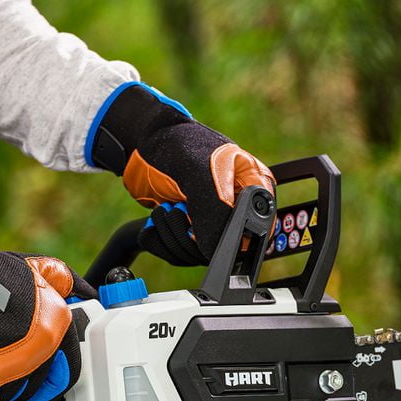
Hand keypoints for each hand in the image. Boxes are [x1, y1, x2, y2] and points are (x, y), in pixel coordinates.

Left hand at [87, 82, 273, 265]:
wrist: (144, 145)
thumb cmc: (176, 146)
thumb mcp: (198, 173)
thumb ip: (214, 210)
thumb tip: (214, 248)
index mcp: (253, 189)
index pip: (257, 230)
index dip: (230, 238)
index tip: (200, 225)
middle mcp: (237, 210)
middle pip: (224, 250)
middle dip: (190, 236)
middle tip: (177, 208)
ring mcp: (213, 223)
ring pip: (198, 256)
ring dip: (171, 235)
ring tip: (165, 208)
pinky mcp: (190, 233)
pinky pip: (177, 255)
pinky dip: (160, 241)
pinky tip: (157, 219)